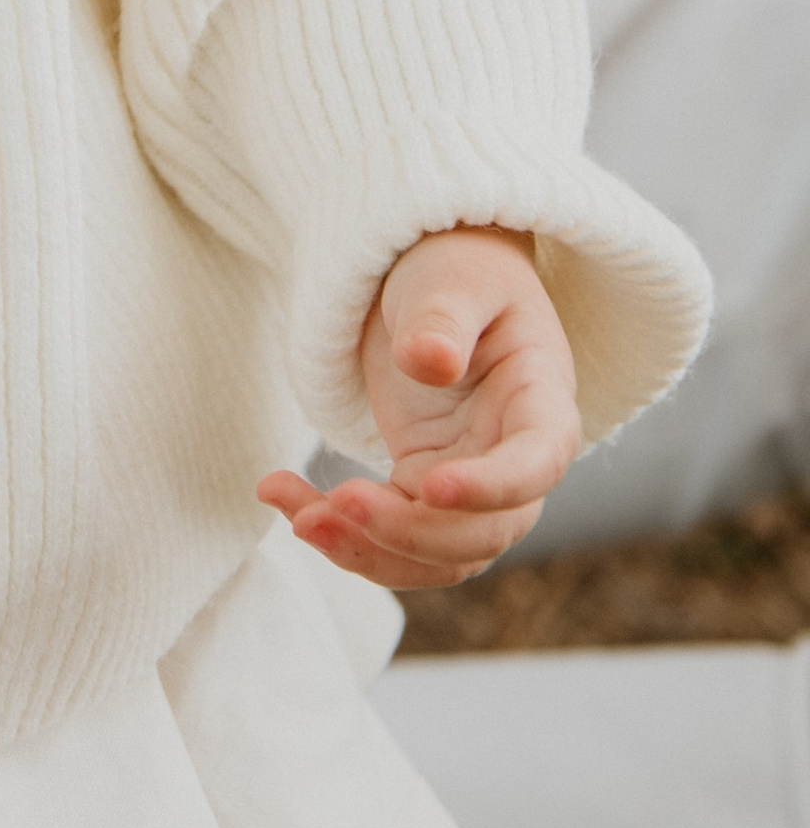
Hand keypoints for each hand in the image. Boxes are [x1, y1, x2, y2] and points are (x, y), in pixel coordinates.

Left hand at [259, 226, 581, 592]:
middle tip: (337, 503)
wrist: (436, 286)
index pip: (538, 463)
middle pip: (485, 530)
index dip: (493, 487)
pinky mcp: (424, 490)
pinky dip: (343, 534)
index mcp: (542, 401)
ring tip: (297, 516)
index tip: (430, 486)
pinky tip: (285, 499)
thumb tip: (429, 362)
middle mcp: (516, 458)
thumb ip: (444, 319)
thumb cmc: (456, 272)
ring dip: (369, 550)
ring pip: (438, 555)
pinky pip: (394, 537)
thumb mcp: (452, 280)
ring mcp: (473, 484)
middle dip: (410, 532)